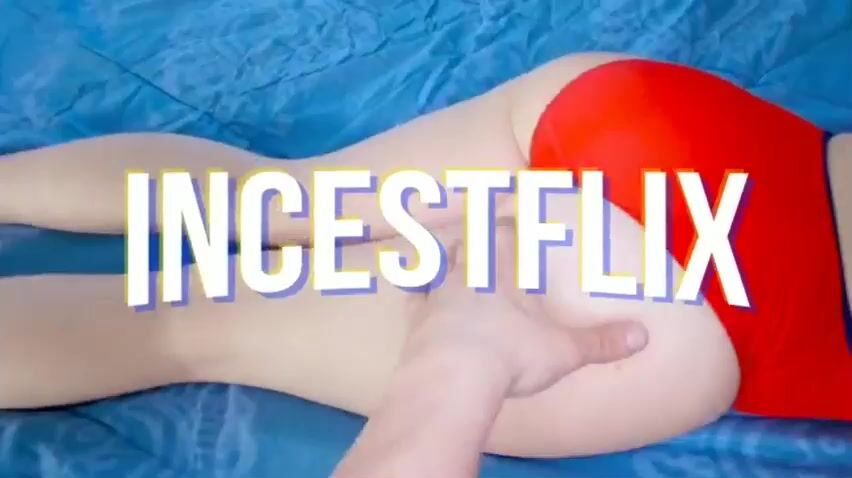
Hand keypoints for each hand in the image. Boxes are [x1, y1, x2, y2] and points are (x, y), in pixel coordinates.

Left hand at [405, 222, 648, 396]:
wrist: (451, 381)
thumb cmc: (509, 356)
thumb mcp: (561, 351)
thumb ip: (600, 342)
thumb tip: (643, 335)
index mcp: (496, 272)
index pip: (501, 235)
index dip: (506, 224)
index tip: (509, 214)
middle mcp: (461, 277)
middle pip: (463, 245)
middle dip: (471, 238)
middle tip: (474, 232)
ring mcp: (433, 299)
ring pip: (433, 267)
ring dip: (439, 260)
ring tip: (442, 256)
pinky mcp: (413, 326)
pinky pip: (412, 301)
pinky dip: (414, 295)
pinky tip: (413, 293)